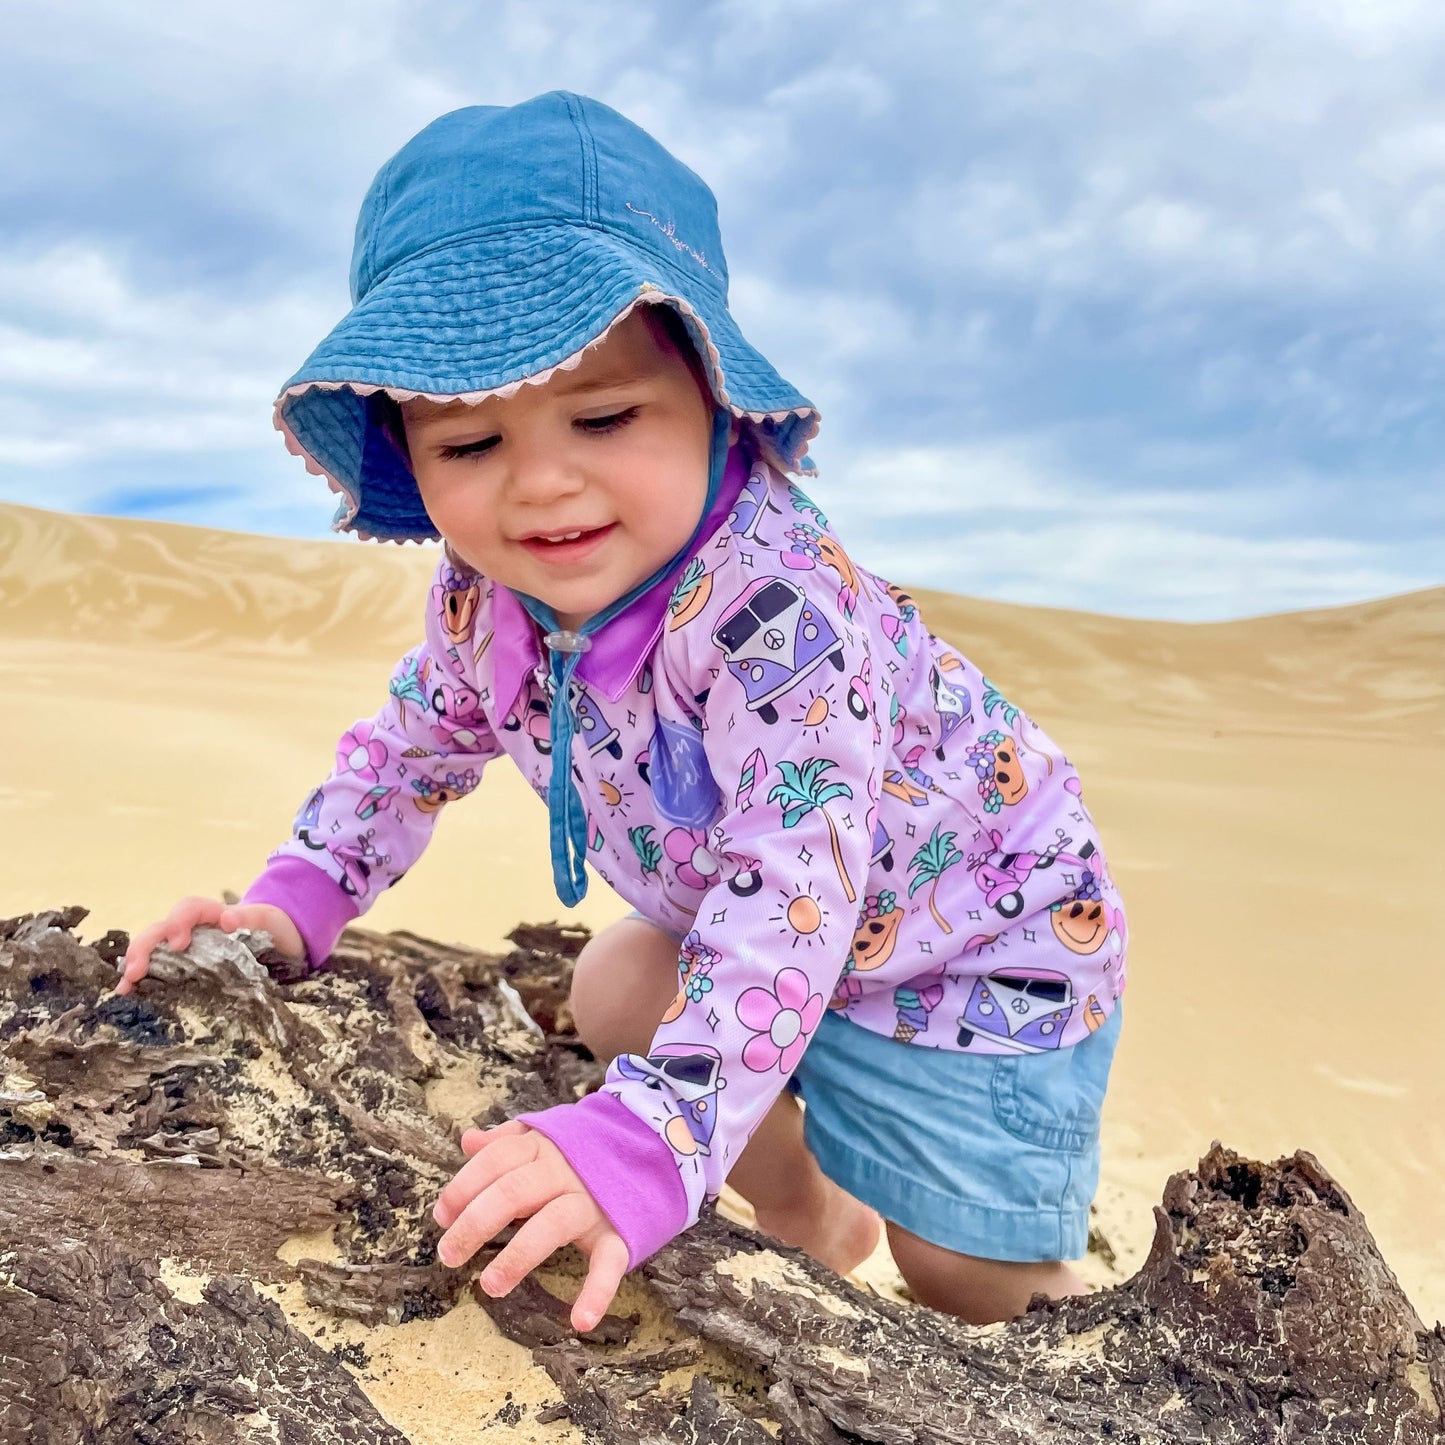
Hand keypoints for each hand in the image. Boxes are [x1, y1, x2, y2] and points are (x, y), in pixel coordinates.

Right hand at [116, 898, 304, 995]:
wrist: (280, 943)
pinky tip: (129, 996)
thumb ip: (251, 916)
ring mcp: (185, 948)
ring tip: (123, 989)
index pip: (189, 910)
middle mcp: (193, 928)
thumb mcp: (269, 921)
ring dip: (135, 967)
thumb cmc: (274, 928)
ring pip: (152, 950)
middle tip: (134, 973)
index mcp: (213, 914)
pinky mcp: (184, 968)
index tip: (178, 944)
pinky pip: (158, 969)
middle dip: (144, 948)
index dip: (178, 922)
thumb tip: (227, 920)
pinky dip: (142, 981)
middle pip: (160, 930)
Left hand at [433, 1120, 628, 1332]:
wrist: (655, 1148)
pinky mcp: (621, 1230)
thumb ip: (508, 1140)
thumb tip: (467, 1141)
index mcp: (544, 1146)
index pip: (496, 1161)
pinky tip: (579, 1320)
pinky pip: (609, 1261)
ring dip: (519, 1255)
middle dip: (475, 1222)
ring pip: (553, 1224)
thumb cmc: (587, 1151)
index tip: (441, 1216)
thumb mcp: (548, 1135)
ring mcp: (594, 1201)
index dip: (464, 1186)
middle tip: (448, 1255)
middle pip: (514, 1190)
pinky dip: (597, 1291)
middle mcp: (567, 1170)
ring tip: (490, 1286)